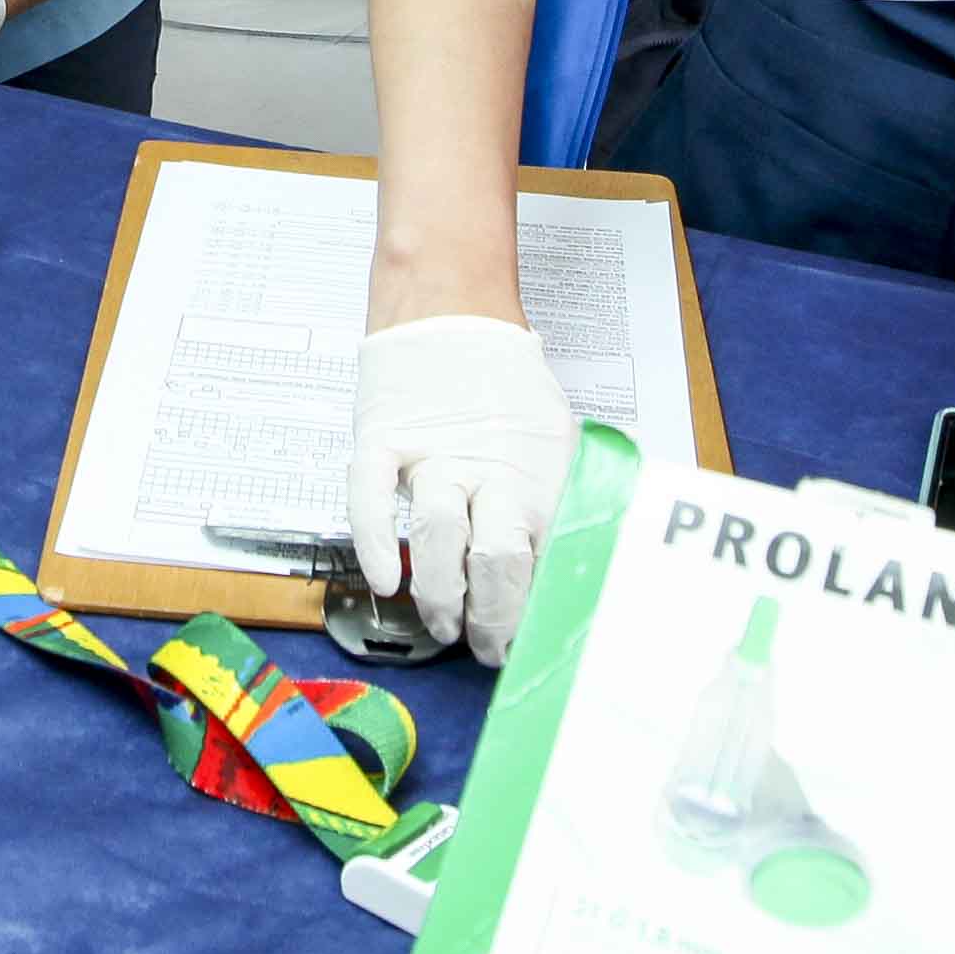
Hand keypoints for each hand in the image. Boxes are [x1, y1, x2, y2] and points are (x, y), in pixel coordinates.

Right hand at [348, 315, 573, 662]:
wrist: (451, 306)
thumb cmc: (501, 378)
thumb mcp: (554, 435)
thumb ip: (564, 491)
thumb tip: (583, 550)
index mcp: (536, 471)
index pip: (543, 558)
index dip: (536, 608)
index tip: (532, 639)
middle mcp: (486, 466)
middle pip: (495, 558)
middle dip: (493, 617)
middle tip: (488, 647)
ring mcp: (431, 453)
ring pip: (436, 535)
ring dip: (439, 594)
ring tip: (443, 624)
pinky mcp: (384, 437)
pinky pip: (370, 495)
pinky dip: (373, 542)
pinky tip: (384, 579)